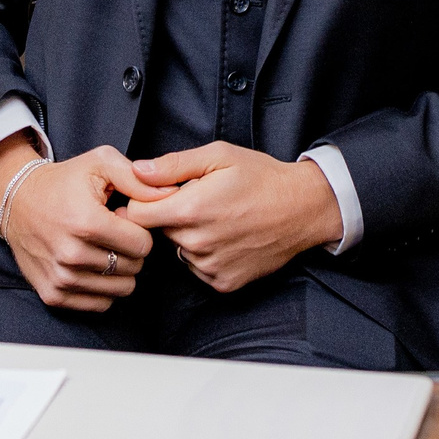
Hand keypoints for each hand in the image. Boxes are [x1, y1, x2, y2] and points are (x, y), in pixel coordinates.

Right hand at [0, 138, 163, 312]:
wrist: (17, 202)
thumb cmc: (64, 181)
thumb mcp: (100, 163)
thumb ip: (138, 179)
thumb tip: (171, 194)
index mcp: (86, 222)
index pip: (142, 245)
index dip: (140, 230)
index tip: (124, 219)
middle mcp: (71, 255)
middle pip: (133, 268)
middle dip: (131, 250)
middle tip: (113, 233)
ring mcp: (61, 278)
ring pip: (121, 289)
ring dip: (119, 270)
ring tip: (103, 248)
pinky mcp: (53, 295)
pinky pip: (100, 304)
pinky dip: (103, 287)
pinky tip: (92, 265)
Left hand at [123, 141, 341, 292]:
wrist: (303, 209)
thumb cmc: (262, 178)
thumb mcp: (219, 155)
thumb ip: (173, 164)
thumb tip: (138, 170)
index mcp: (190, 210)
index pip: (136, 214)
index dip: (143, 201)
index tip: (159, 194)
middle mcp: (197, 243)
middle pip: (158, 232)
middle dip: (171, 216)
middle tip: (201, 201)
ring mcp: (210, 267)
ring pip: (180, 250)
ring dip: (190, 236)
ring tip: (219, 218)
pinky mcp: (223, 283)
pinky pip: (198, 268)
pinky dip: (207, 254)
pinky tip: (228, 237)